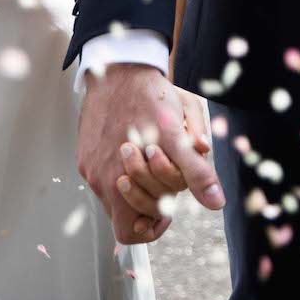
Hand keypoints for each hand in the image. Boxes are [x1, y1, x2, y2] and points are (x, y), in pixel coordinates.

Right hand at [76, 61, 223, 244]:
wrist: (119, 68)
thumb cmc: (151, 96)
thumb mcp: (182, 130)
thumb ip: (196, 170)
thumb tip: (216, 202)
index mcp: (131, 175)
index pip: (134, 231)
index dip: (153, 225)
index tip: (167, 208)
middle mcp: (105, 176)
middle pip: (125, 214)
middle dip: (149, 200)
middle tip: (163, 178)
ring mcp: (91, 167)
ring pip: (113, 197)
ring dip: (134, 186)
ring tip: (148, 161)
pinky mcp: (83, 156)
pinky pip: (100, 178)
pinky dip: (117, 171)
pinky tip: (132, 148)